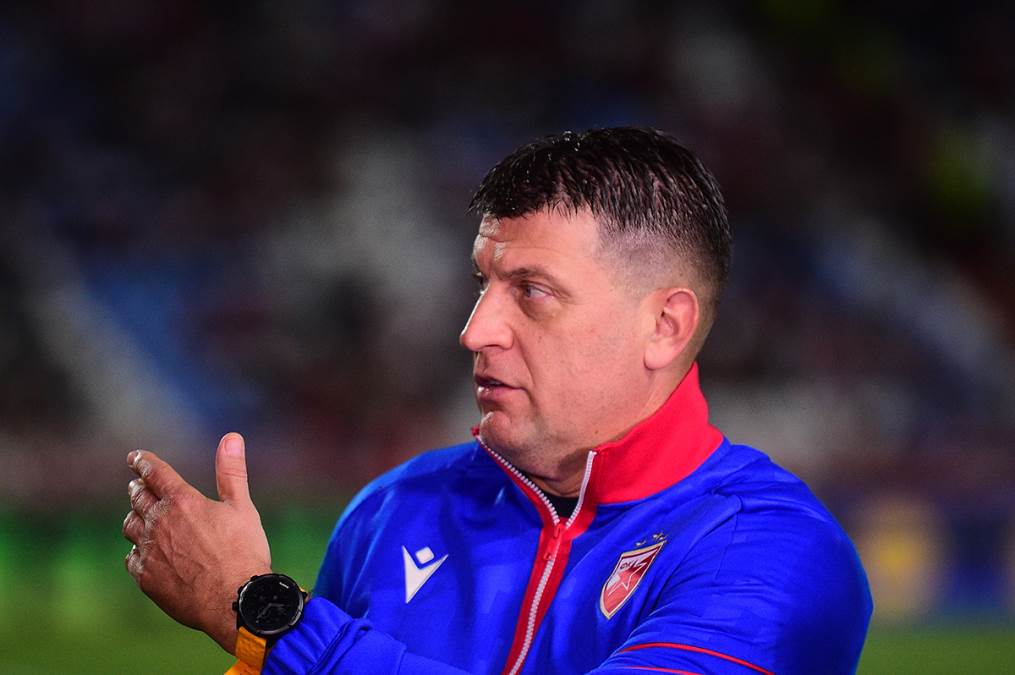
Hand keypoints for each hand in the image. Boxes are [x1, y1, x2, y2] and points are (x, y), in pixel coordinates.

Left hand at [122, 432, 271, 652]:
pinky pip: (131, 558)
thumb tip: (231, 437)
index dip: (144, 462)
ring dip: (134, 517)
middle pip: (138, 498)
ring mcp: (149, 551)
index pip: (155, 473)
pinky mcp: (146, 577)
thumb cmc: (243, 551)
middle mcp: (159, 523)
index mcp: (182, 501)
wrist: (234, 600)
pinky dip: (136, 550)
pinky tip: (144, 552)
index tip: (135, 456)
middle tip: (138, 485)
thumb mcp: (242, 507)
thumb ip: (231, 472)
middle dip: (138, 488)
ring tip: (139, 516)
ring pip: (130, 526)